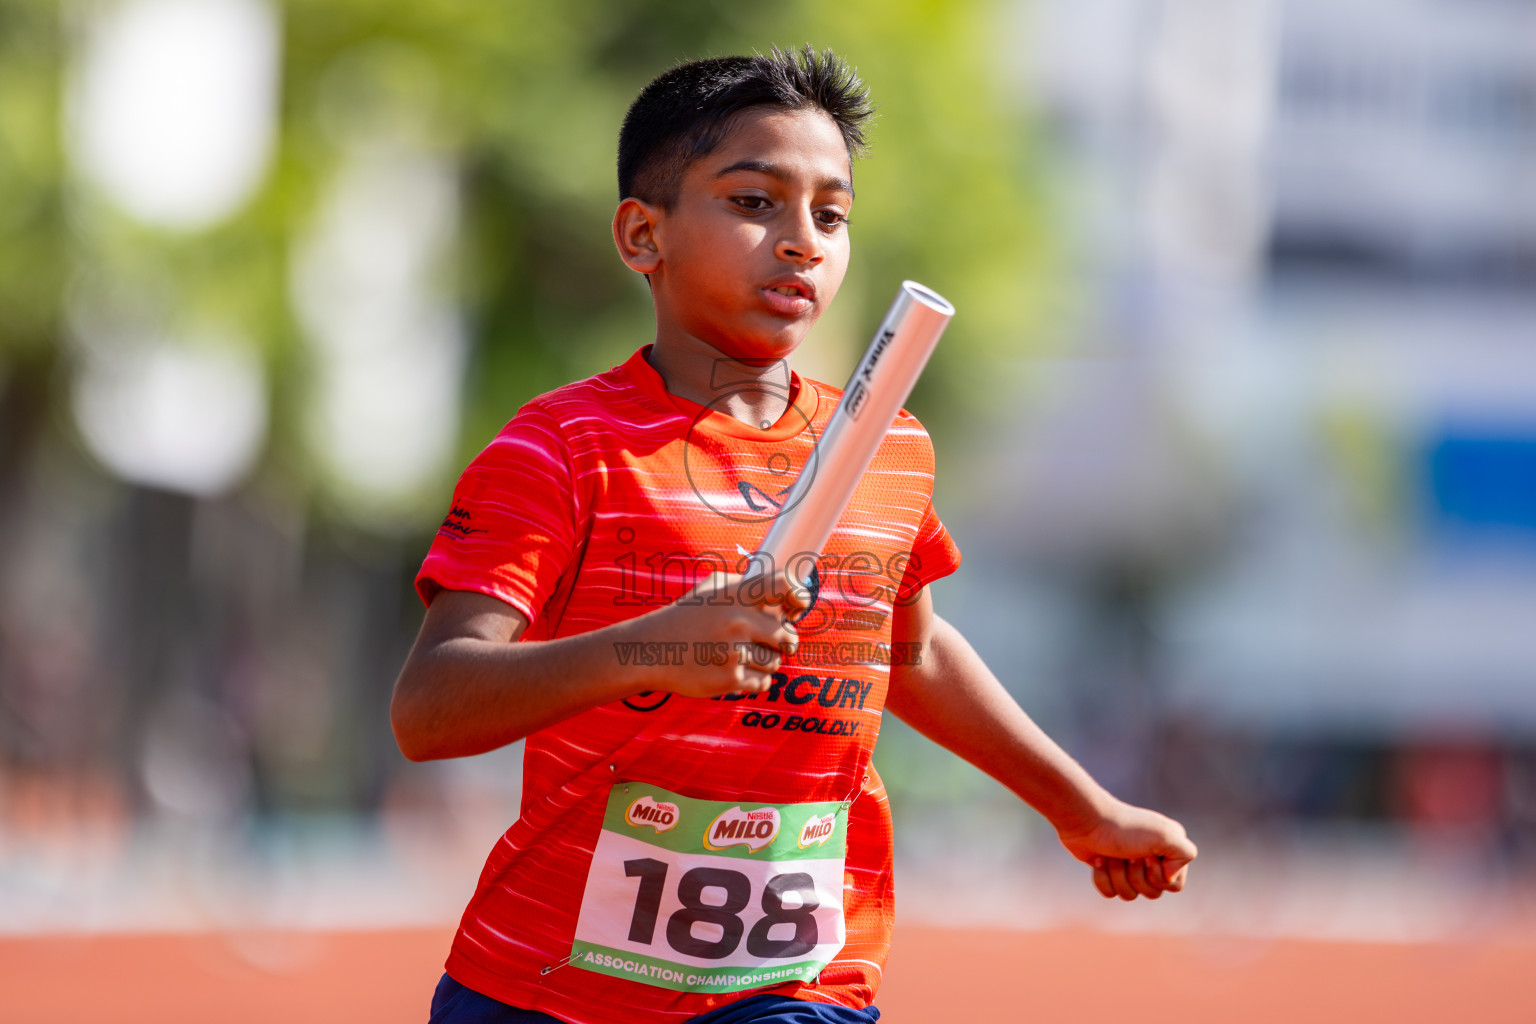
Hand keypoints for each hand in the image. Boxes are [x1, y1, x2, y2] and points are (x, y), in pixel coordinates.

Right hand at [624, 569, 808, 699]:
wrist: (650, 650)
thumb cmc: (685, 618)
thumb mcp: (711, 590)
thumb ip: (746, 588)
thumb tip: (784, 596)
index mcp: (735, 594)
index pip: (783, 586)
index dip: (798, 596)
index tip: (797, 607)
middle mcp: (737, 621)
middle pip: (788, 636)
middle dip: (783, 642)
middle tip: (769, 642)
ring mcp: (733, 652)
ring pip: (776, 662)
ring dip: (764, 662)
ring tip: (740, 656)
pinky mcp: (729, 679)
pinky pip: (763, 682)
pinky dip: (754, 679)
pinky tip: (734, 670)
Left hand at [1056, 799, 1196, 900]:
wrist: (1087, 820)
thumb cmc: (1125, 828)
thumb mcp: (1164, 835)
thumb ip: (1185, 853)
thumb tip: (1169, 879)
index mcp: (1169, 850)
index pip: (1174, 885)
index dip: (1158, 876)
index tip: (1147, 855)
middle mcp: (1152, 859)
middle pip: (1152, 893)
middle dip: (1136, 876)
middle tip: (1128, 854)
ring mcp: (1129, 866)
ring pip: (1130, 895)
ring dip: (1118, 875)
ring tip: (1111, 855)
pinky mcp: (1109, 871)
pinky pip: (1111, 892)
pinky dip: (1103, 878)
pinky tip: (1099, 860)